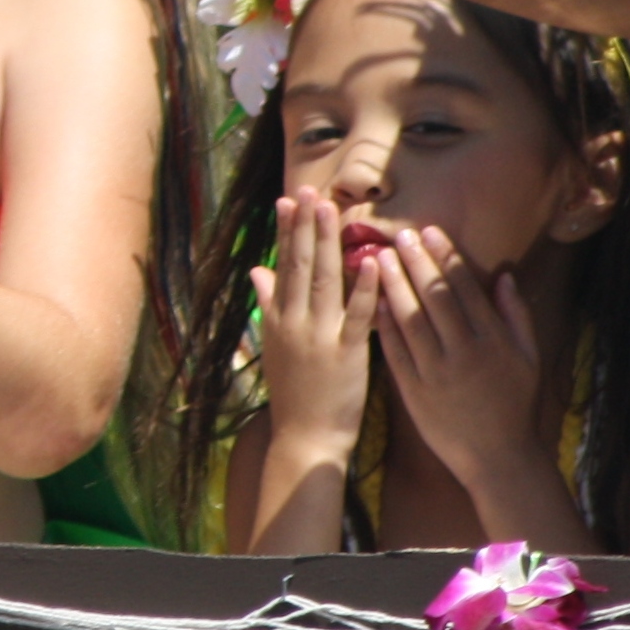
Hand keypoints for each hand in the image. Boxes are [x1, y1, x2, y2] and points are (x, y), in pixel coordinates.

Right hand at [246, 190, 378, 454]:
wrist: (305, 438)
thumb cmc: (294, 394)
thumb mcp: (274, 347)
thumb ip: (268, 305)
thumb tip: (257, 269)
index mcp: (279, 320)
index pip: (283, 266)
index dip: (287, 231)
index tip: (288, 200)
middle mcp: (296, 323)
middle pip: (302, 266)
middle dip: (306, 226)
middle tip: (311, 191)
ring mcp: (321, 337)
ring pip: (325, 282)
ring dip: (329, 244)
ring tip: (332, 210)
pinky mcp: (348, 354)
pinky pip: (357, 316)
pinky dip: (366, 288)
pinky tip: (373, 261)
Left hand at [374, 226, 547, 489]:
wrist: (497, 459)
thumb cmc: (515, 406)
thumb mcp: (529, 358)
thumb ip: (517, 315)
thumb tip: (505, 275)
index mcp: (493, 340)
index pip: (465, 288)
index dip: (446, 257)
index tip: (430, 231)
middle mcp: (464, 353)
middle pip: (435, 298)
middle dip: (417, 262)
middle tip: (400, 234)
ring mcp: (437, 374)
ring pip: (411, 320)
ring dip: (394, 285)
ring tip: (381, 257)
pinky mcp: (415, 393)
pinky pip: (396, 352)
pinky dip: (384, 325)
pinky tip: (373, 301)